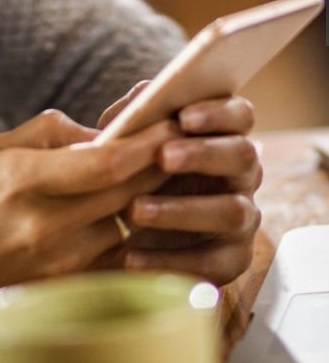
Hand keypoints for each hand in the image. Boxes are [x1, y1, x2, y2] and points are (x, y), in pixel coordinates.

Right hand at [0, 108, 178, 318]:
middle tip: (186, 138)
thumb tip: (94, 130)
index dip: (143, 140)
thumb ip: (41, 135)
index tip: (167, 118)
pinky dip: (135, 235)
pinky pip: (117, 258)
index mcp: (18, 181)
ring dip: (152, 198)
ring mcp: (58, 265)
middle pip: (125, 192)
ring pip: (127, 226)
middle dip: (160, 162)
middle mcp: (43, 226)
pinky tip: (146, 216)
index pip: (102, 162)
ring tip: (172, 172)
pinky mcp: (66, 290)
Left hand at [97, 84, 261, 285]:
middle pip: (243, 156)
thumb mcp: (127, 136)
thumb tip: (142, 100)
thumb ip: (134, 114)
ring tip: (135, 210)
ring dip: (183, 209)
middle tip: (163, 157)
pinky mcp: (230, 259)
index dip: (218, 112)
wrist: (119, 228)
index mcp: (220, 135)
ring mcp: (241, 218)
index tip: (184, 117)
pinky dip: (169, 259)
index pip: (239, 114)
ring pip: (231, 211)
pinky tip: (131, 256)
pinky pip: (211, 262)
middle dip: (203, 154)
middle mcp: (240, 174)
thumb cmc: (131, 167)